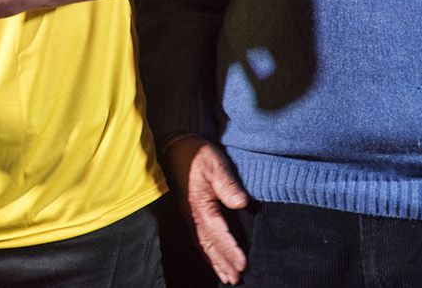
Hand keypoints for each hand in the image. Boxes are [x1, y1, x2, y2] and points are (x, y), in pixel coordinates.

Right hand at [162, 134, 248, 283]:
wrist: (177, 147)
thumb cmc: (197, 155)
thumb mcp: (215, 164)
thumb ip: (227, 184)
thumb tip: (242, 203)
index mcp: (199, 205)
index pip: (217, 232)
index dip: (230, 249)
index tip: (243, 264)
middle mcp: (192, 215)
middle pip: (209, 244)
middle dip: (223, 263)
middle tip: (236, 280)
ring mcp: (189, 215)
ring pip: (202, 244)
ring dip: (215, 262)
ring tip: (227, 278)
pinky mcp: (189, 213)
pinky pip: (198, 238)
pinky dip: (206, 253)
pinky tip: (212, 260)